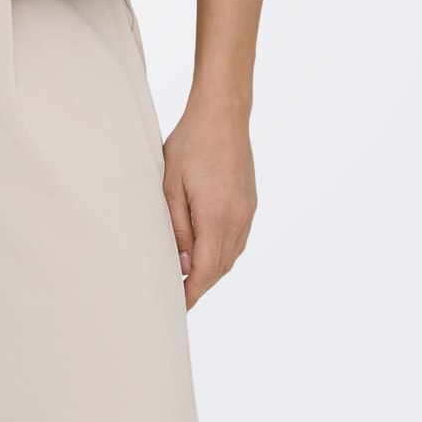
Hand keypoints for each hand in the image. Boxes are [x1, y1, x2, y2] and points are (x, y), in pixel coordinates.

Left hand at [160, 103, 256, 308]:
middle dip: (199, 287)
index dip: (190, 293)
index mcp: (216, 217)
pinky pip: (238, 242)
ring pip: (230, 257)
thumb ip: (177, 228)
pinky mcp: (250, 204)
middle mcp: (237, 219)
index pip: (204, 271)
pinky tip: (207, 254)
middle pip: (219, 269)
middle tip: (177, 298)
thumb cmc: (190, 143)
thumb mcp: (171, 185)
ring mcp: (247, 212)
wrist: (222, 115)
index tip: (175, 306)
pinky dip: (222, 255)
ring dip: (211, 273)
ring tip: (188, 281)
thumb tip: (183, 264)